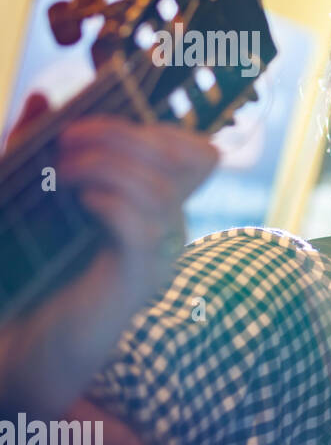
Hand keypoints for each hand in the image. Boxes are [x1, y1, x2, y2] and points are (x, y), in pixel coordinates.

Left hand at [0, 93, 220, 414]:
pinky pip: (142, 228)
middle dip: (124, 135)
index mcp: (156, 207)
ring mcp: (161, 257)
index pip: (192, 152)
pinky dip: (110, 202)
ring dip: (109, 166)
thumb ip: (36, 150)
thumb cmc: (30, 273)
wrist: (24, 345)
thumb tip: (43, 100)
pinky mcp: (140, 282)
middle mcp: (170, 230)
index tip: (93, 122)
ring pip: (161, 190)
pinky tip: (80, 201)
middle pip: (182, 160)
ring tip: (63, 170)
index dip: (155, 126)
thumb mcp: (32, 197)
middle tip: (68, 137)